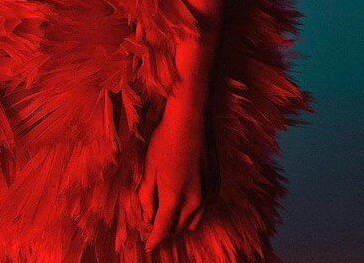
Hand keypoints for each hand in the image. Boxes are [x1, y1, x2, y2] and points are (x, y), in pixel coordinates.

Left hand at [138, 99, 218, 252]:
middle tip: (155, 223)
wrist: (191, 118)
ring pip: (194, 222)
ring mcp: (208, 194)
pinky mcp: (216, 185)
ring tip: (170, 212)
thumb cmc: (164, 140)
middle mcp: (194, 202)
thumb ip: (147, 196)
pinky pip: (205, 209)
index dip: (154, 240)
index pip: (162, 229)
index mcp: (174, 198)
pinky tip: (186, 198)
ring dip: (181, 222)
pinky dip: (194, 211)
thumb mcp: (149, 168)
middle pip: (178, 228)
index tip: (148, 245)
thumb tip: (148, 217)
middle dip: (166, 229)